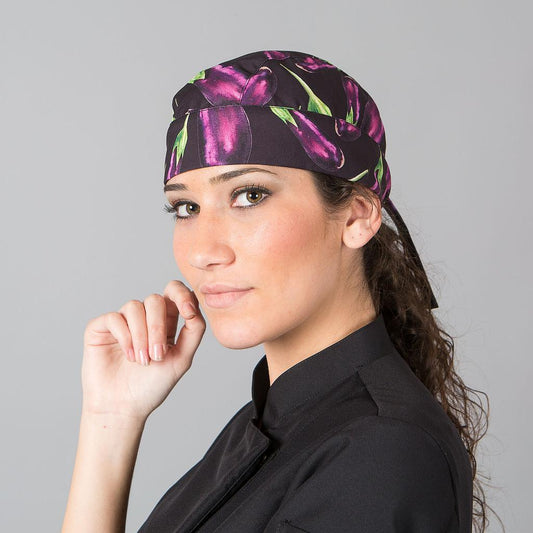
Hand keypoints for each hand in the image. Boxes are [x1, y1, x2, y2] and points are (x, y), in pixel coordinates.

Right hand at [80, 280, 205, 422]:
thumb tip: (194, 307)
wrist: (122, 408)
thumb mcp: (182, 358)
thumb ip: (194, 331)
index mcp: (166, 321)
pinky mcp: (101, 327)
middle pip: (155, 300)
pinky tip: (128, 355)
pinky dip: (124, 336)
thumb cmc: (152, 386)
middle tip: (157, 356)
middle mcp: (144, 318)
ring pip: (134, 306)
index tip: (188, 313)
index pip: (174, 293)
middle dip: (158, 327)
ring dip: (141, 335)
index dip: (182, 295)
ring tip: (142, 361)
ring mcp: (122, 321)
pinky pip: (114, 317)